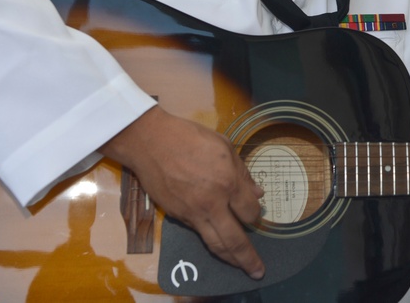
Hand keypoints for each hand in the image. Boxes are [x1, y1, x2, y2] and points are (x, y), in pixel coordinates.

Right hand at [100, 107, 265, 277]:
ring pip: (215, 244)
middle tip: (258, 271)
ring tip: (242, 268)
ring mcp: (193, 213)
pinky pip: (199, 233)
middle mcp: (213, 203)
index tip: (255, 213)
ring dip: (231, 259)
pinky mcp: (177, 216)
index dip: (255, 214)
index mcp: (228, 182)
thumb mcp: (224, 147)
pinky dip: (211, 242)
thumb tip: (258, 193)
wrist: (151, 142)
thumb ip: (243, 172)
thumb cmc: (190, 138)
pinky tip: (218, 244)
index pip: (250, 211)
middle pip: (235, 240)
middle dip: (248, 258)